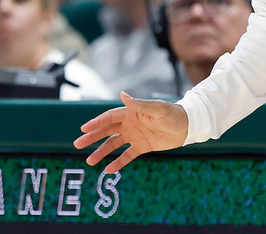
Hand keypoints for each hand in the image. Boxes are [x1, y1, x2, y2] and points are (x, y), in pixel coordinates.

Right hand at [73, 91, 188, 172]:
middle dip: (92, 137)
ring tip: (89, 161)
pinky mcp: (142, 147)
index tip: (83, 128)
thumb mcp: (157, 108)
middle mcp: (130, 124)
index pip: (109, 117)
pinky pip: (127, 156)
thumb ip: (139, 104)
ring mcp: (135, 136)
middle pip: (107, 131)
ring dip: (102, 152)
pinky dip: (118, 162)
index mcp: (132, 113)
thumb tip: (122, 94)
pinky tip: (109, 170)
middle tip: (77, 144)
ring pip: (114, 144)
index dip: (96, 122)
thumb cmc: (173, 113)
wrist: (188, 126)